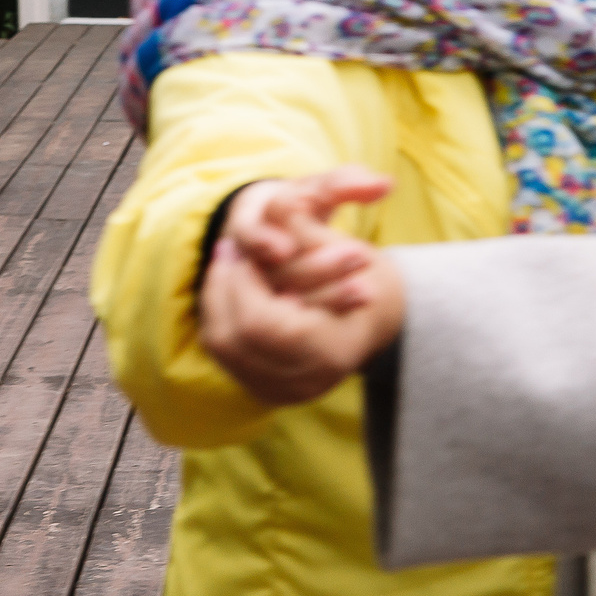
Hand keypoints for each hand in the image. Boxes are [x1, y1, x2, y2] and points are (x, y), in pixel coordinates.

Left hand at [200, 232, 405, 407]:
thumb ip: (309, 224)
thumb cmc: (362, 273)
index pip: (260, 322)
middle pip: (234, 338)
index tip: (236, 246)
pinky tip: (229, 288)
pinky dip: (222, 316)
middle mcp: (306, 381)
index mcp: (331, 349)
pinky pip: (225, 355)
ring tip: (226, 263)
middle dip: (224, 288)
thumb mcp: (343, 239)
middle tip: (225, 248)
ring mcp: (285, 391)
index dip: (242, 283)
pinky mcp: (268, 389)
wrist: (376, 315)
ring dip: (218, 299)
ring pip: (222, 347)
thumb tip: (280, 204)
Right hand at [222, 167, 389, 305]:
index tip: (286, 248)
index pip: (247, 234)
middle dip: (316, 268)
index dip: (262, 241)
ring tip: (366, 289)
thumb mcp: (320, 189)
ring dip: (329, 296)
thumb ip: (347, 183)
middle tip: (362, 256)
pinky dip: (332, 314)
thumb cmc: (303, 206)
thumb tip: (385, 184)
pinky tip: (359, 305)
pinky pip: (301, 323)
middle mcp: (248, 262)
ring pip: (289, 304)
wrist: (289, 238)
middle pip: (274, 273)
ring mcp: (265, 293)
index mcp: (248, 223)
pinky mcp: (284, 315)